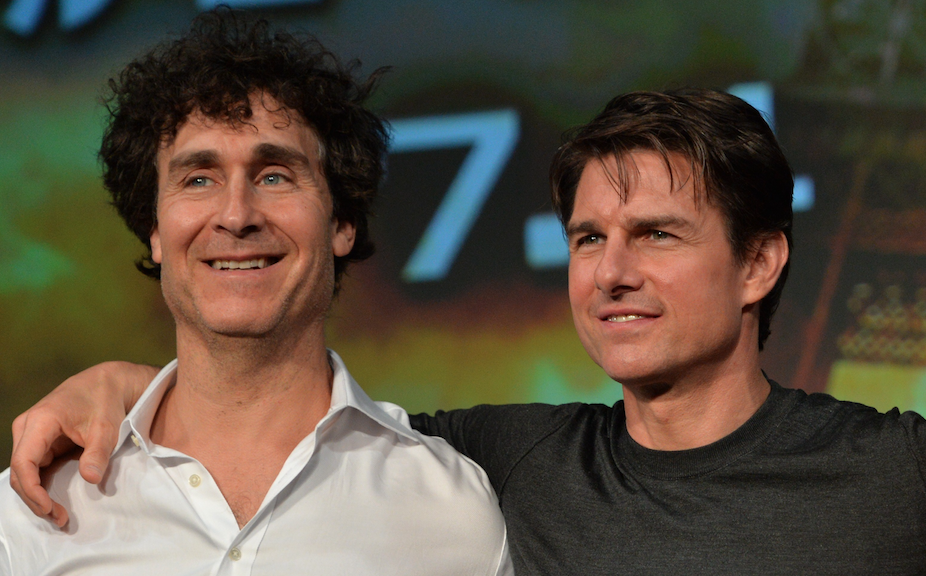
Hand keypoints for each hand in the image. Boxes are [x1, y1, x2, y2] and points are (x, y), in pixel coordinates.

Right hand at [9, 361, 158, 526]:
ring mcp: (31, 435)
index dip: (32, 490)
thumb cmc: (103, 401)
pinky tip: (55, 502)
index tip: (49, 508)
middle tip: (60, 518)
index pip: (23, 462)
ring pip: (23, 472)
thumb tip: (92, 479)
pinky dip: (41, 486)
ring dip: (36, 495)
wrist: (105, 383)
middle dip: (34, 498)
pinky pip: (33, 468)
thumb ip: (98, 453)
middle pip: (19, 471)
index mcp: (40, 421)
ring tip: (59, 515)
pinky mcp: (38, 442)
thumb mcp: (106, 427)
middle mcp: (27, 428)